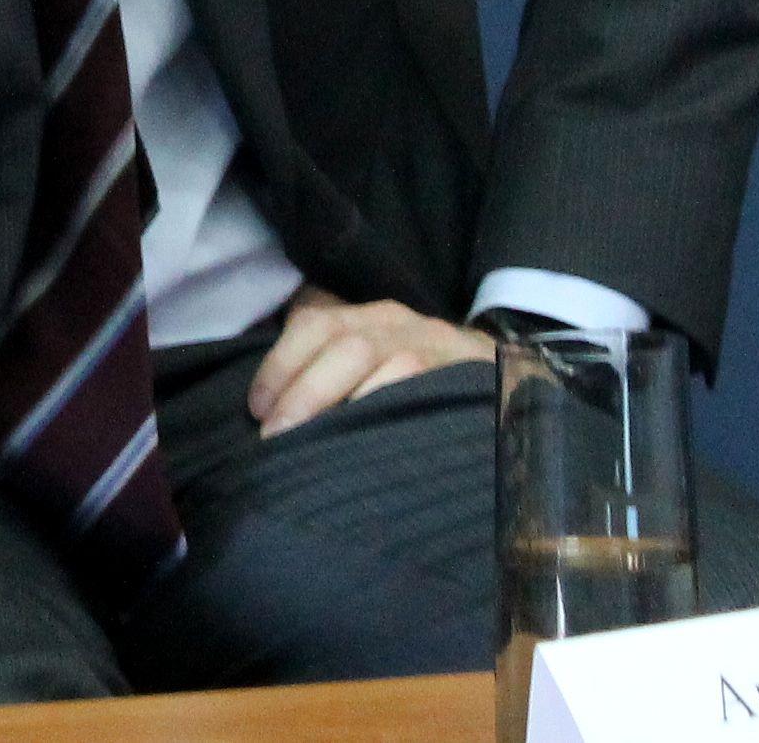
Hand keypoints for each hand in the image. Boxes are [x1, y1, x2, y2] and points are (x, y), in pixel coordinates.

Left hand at [245, 289, 495, 435]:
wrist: (502, 373)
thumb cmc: (416, 378)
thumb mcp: (372, 360)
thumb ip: (326, 367)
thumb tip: (267, 407)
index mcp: (368, 316)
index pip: (315, 323)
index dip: (279, 364)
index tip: (256, 409)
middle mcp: (398, 322)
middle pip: (343, 342)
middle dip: (302, 390)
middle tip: (274, 436)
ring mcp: (434, 344)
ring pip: (380, 359)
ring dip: (340, 402)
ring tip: (309, 442)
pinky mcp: (465, 371)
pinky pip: (419, 382)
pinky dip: (387, 405)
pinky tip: (365, 438)